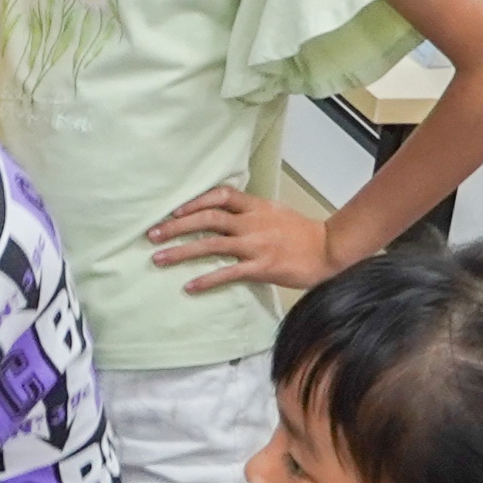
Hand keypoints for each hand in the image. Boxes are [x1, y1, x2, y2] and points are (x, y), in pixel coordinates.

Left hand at [146, 185, 339, 293]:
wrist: (330, 250)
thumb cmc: (302, 234)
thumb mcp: (274, 213)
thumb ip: (249, 212)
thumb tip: (222, 214)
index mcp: (256, 207)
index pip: (220, 195)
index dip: (194, 202)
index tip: (173, 211)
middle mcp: (252, 223)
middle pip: (208, 219)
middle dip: (176, 226)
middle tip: (152, 234)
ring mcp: (256, 245)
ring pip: (212, 245)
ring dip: (182, 252)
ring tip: (159, 259)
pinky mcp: (262, 267)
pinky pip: (228, 273)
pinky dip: (206, 279)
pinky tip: (189, 286)